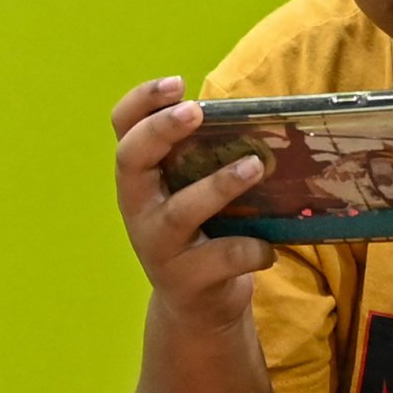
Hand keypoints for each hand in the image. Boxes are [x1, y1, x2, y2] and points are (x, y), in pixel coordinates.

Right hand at [110, 77, 273, 324]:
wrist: (198, 309)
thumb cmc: (202, 233)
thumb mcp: (191, 192)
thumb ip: (205, 158)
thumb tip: (258, 117)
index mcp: (139, 177)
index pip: (122, 128)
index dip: (141, 102)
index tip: (176, 83)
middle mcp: (138, 208)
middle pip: (131, 160)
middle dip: (160, 131)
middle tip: (196, 110)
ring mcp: (158, 246)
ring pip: (179, 212)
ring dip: (218, 186)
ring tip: (254, 166)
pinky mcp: (185, 280)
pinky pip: (219, 259)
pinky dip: (250, 249)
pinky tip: (269, 248)